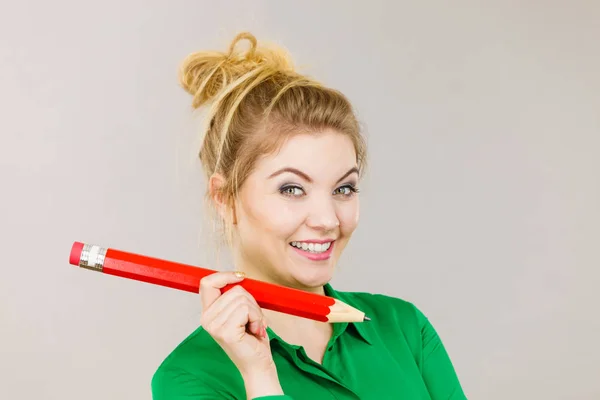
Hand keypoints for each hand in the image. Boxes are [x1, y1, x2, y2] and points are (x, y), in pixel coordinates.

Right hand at [199, 271, 283, 396]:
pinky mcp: (226, 332)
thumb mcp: (241, 313)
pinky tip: (254, 331)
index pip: (207, 283)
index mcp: (208, 313)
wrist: (257, 365)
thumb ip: (235, 297)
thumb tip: (239, 276)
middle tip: (253, 320)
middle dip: (251, 302)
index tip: (241, 277)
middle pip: (234, 290)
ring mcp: (214, 326)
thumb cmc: (252, 339)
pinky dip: (257, 318)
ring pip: (243, 299)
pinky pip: (247, 310)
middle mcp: (206, 319)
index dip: (224, 275)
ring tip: (253, 327)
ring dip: (255, 312)